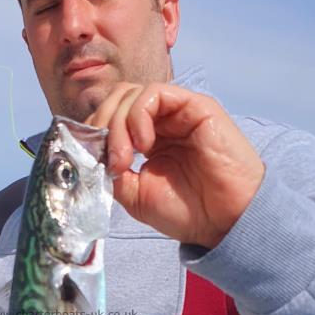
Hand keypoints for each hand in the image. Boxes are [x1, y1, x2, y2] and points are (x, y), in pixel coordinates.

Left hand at [86, 82, 264, 247]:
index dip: (93, 133)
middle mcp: (162, 121)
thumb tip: (89, 152)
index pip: (110, 117)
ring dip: (117, 124)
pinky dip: (138, 115)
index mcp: (148, 139)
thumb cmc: (187, 211)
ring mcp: (178, 112)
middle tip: (109, 161)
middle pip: (116, 100)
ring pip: (131, 94)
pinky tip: (143, 144)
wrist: (225, 221)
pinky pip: (155, 93)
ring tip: (125, 158)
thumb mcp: (134, 195)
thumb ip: (112, 170)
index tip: (89, 161)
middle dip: (101, 127)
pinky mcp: (195, 106)